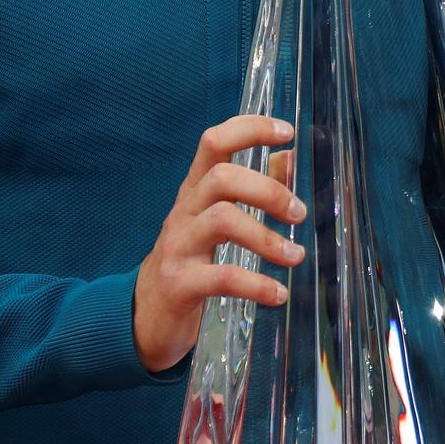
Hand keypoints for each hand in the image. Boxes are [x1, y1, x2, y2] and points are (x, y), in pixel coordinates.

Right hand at [132, 115, 305, 373]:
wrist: (145, 315)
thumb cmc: (191, 258)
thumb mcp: (217, 219)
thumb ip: (253, 188)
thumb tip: (289, 158)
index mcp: (195, 190)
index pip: (214, 142)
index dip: (250, 129)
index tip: (288, 131)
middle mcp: (184, 211)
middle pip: (222, 178)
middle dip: (268, 190)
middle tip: (299, 214)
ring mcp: (178, 246)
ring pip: (222, 220)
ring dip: (267, 238)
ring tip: (295, 257)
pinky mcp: (179, 284)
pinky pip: (222, 277)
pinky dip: (257, 285)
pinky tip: (278, 294)